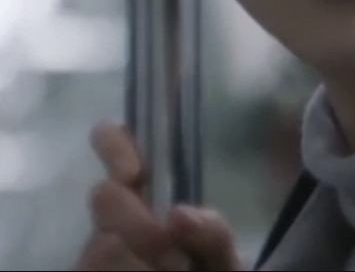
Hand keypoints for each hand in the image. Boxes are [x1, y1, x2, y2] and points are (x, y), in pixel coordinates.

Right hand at [73, 122, 243, 270]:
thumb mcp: (221, 256)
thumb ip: (211, 234)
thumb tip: (177, 214)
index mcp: (149, 199)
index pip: (118, 149)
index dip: (115, 145)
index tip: (132, 172)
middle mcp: (113, 220)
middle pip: (105, 198)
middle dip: (140, 226)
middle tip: (174, 260)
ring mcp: (93, 251)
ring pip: (102, 247)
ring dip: (139, 264)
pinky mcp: (84, 270)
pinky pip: (95, 268)